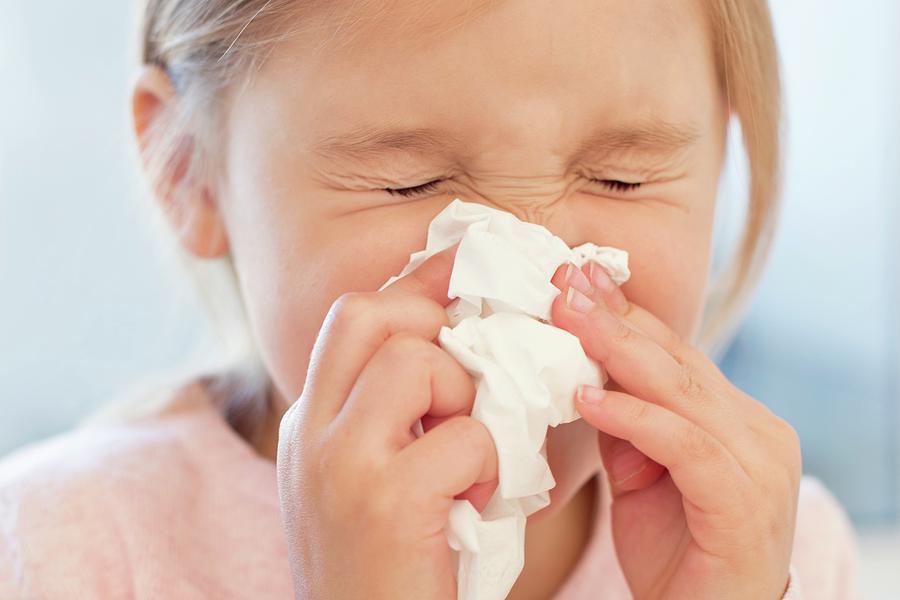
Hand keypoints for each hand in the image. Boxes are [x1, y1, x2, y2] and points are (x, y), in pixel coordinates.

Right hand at [277, 243, 498, 599]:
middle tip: (468, 373)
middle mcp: (310, 433)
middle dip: (432, 323)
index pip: (353, 317)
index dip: (416, 285)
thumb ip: (393, 418)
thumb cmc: (383, 567)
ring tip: (472, 456)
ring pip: (417, 361)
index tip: (463, 266)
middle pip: (369, 314)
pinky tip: (478, 502)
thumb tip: (457, 350)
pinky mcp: (385, 502)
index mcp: (308, 424)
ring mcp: (339, 464)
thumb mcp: (367, 480)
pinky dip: (488, 462)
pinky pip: (463, 435)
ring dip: (466, 398)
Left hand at [550, 262, 800, 599]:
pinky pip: (684, 443)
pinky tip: (587, 398)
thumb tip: (584, 375)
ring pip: (681, 390)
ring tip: (564, 316)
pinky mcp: (745, 500)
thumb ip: (625, 425)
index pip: (673, 353)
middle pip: (675, 359)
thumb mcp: (639, 478)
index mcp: (736, 419)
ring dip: (616, 350)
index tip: (574, 277)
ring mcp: (759, 463)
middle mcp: (757, 431)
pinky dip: (634, 417)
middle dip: (613, 316)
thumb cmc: (677, 557)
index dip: (622, 313)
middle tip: (563, 279)